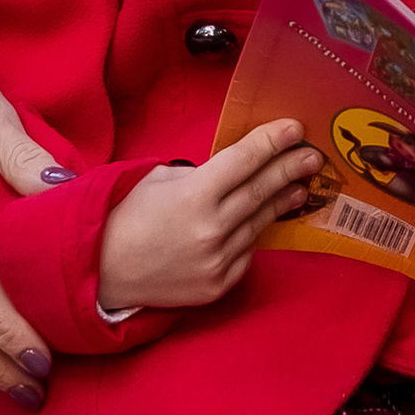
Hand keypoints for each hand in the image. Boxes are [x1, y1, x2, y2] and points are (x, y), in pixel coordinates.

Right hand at [98, 121, 324, 314]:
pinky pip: (246, 253)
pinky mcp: (218, 285)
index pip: (244, 162)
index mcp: (193, 196)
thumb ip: (201, 175)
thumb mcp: (158, 180)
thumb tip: (235, 171)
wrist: (101, 271)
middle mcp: (211, 229)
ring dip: (281, 202)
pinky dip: (252, 236)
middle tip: (312, 156)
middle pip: (261, 191)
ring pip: (258, 223)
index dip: (272, 143)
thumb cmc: (125, 217)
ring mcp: (217, 261)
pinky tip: (260, 222)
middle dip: (290, 169)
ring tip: (299, 186)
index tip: (295, 128)